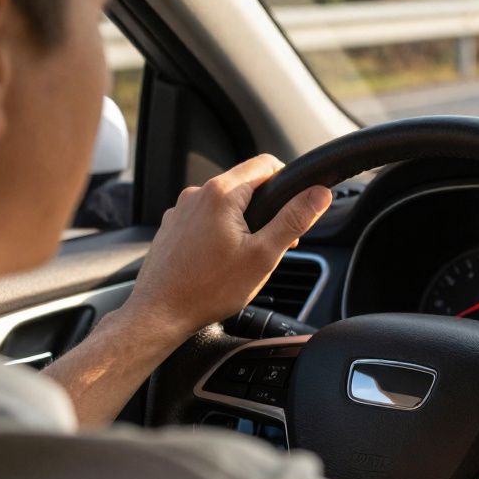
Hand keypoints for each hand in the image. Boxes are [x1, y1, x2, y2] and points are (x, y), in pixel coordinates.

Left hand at [121, 154, 331, 339]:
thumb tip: (319, 194)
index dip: (287, 181)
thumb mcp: (263, 255)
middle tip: (272, 245)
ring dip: (242, 223)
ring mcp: (180, 211)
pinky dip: (219, 233)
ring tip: (244, 259)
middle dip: (266, 210)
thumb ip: (294, 220)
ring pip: (224, 204)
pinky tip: (220, 262)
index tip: (294, 207)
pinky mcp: (172, 228)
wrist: (158, 315)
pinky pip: (205, 219)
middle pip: (245, 185)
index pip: (265, 164)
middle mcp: (197, 194)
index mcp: (221, 193)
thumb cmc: (208, 289)